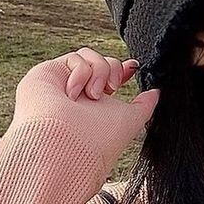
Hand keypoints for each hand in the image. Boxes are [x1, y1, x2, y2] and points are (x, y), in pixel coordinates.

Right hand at [12, 49, 160, 170]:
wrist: (62, 148)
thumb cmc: (97, 140)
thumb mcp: (130, 120)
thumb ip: (145, 105)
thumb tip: (157, 91)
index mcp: (95, 104)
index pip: (109, 75)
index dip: (122, 68)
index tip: (132, 69)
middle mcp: (77, 95)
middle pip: (102, 61)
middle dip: (112, 70)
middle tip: (110, 89)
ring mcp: (61, 85)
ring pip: (90, 56)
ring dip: (99, 71)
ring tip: (92, 94)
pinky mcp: (46, 75)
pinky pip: (74, 58)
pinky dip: (81, 72)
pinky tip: (73, 93)